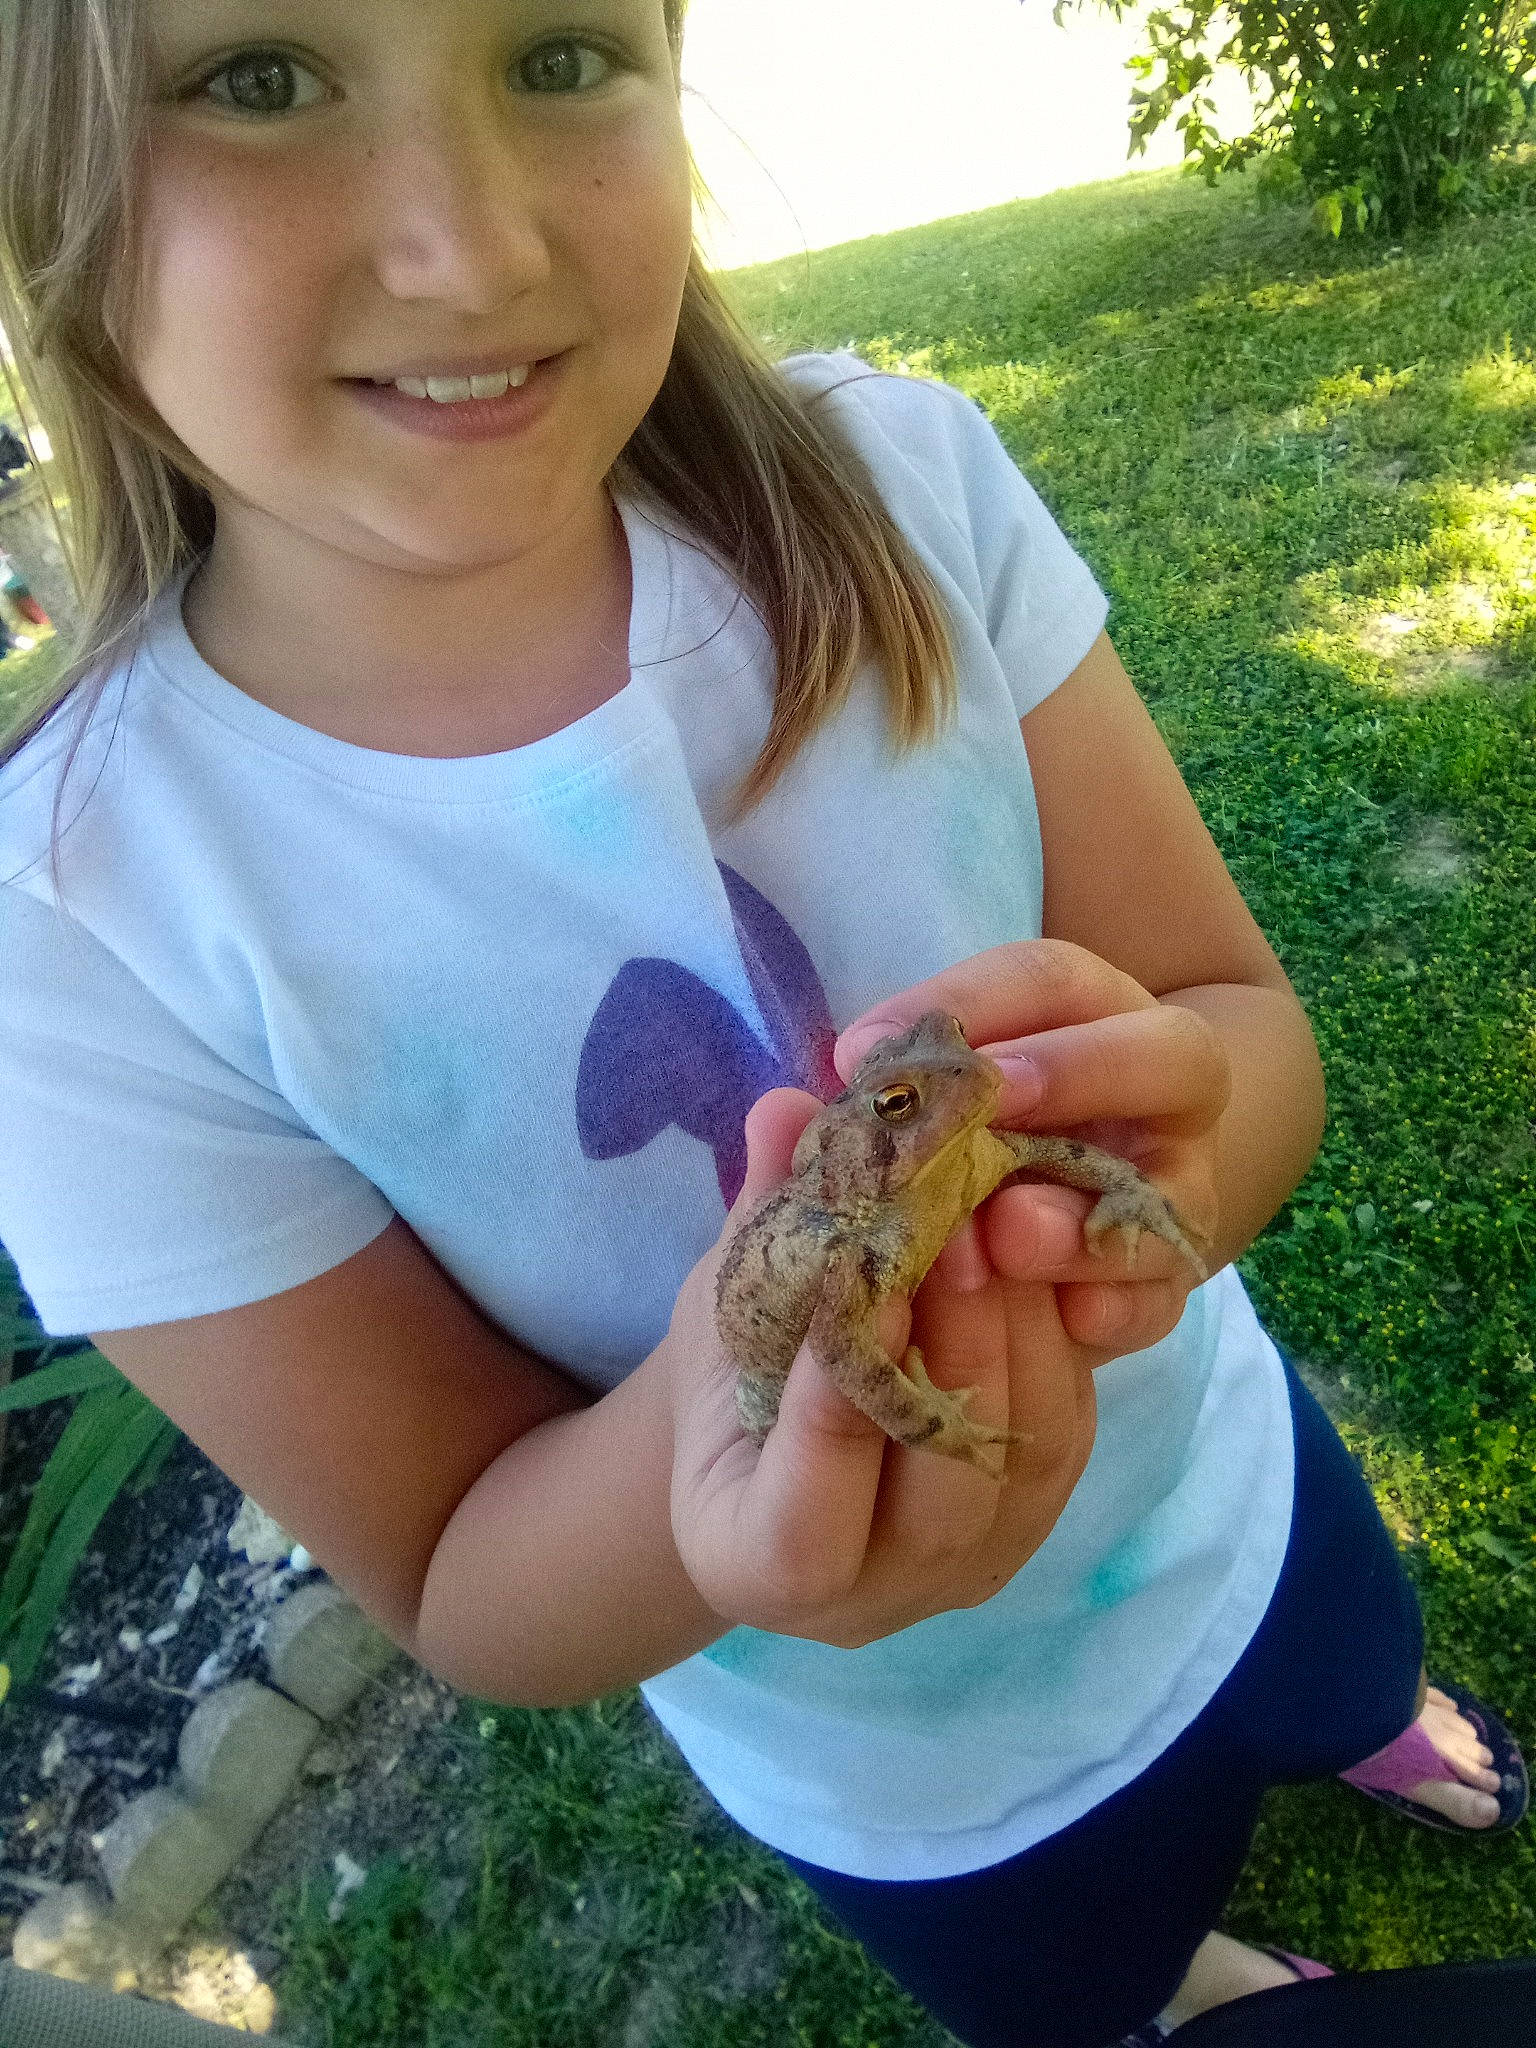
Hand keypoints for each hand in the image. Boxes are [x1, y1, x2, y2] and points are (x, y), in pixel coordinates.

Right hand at [667, 1087, 1096, 1646]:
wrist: (780, 1437)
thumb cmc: (733, 1370)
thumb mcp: (722, 1299)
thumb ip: (760, 1218)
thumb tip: (787, 1109)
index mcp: (757, 1567)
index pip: (805, 1515)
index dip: (833, 1406)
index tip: (858, 1277)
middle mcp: (873, 1603)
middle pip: (941, 1495)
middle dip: (957, 1348)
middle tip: (964, 1218)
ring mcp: (965, 1570)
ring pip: (1020, 1460)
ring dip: (1021, 1329)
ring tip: (1009, 1212)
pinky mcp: (1033, 1520)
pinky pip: (1063, 1433)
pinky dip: (1056, 1338)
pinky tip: (1040, 1246)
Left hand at [837, 938, 1227, 1360]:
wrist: (1000, 1265)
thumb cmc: (933, 1162)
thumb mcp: (885, 1137)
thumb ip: (840, 1130)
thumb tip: (775, 1110)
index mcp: (1083, 1020)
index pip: (1047, 980)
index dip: (969, 1002)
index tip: (861, 1052)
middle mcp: (1151, 1094)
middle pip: (1170, 1054)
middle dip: (1077, 1070)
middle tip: (990, 1100)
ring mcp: (1175, 1190)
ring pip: (1182, 1183)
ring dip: (1089, 1206)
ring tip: (1010, 1232)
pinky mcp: (1158, 1283)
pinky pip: (1163, 1293)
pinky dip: (1121, 1301)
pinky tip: (1074, 1317)